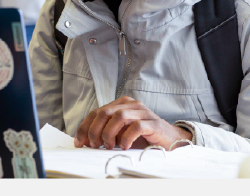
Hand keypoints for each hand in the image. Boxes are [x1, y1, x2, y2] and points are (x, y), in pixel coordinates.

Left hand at [73, 96, 192, 149]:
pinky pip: (135, 126)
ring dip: (109, 133)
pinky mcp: (153, 123)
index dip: (85, 127)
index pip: (97, 112)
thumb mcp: (120, 133)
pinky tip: (124, 146)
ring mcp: (143, 112)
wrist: (169, 140)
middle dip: (94, 130)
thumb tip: (86, 140)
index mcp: (121, 104)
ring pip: (118, 116)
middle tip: (94, 145)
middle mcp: (131, 105)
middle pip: (105, 112)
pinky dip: (126, 138)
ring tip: (109, 146)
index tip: (79, 142)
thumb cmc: (143, 137)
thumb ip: (106, 131)